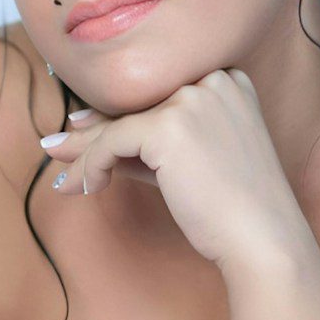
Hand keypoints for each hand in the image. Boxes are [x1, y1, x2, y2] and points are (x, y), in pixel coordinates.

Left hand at [38, 68, 311, 268]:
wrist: (263, 239)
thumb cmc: (233, 208)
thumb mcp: (190, 164)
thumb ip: (147, 145)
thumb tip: (85, 134)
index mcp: (230, 81)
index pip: (158, 97)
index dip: (118, 115)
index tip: (83, 129)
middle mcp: (213, 80)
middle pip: (136, 107)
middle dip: (93, 133)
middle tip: (56, 147)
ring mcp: (193, 99)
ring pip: (119, 125)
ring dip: (84, 154)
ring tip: (60, 175)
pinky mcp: (170, 126)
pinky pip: (112, 143)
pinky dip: (90, 166)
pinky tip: (86, 188)